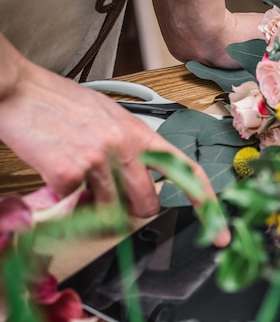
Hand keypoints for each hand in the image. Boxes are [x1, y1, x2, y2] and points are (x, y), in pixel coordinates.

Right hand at [0, 41, 229, 246]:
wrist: (20, 90)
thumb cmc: (60, 101)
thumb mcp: (107, 117)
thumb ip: (128, 146)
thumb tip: (138, 177)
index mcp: (138, 131)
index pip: (185, 171)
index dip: (206, 204)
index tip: (217, 230)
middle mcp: (123, 147)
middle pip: (146, 205)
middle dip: (133, 210)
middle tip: (114, 197)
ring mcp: (96, 161)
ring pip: (109, 212)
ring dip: (94, 205)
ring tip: (78, 177)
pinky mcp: (67, 175)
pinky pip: (74, 207)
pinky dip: (65, 199)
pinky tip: (57, 172)